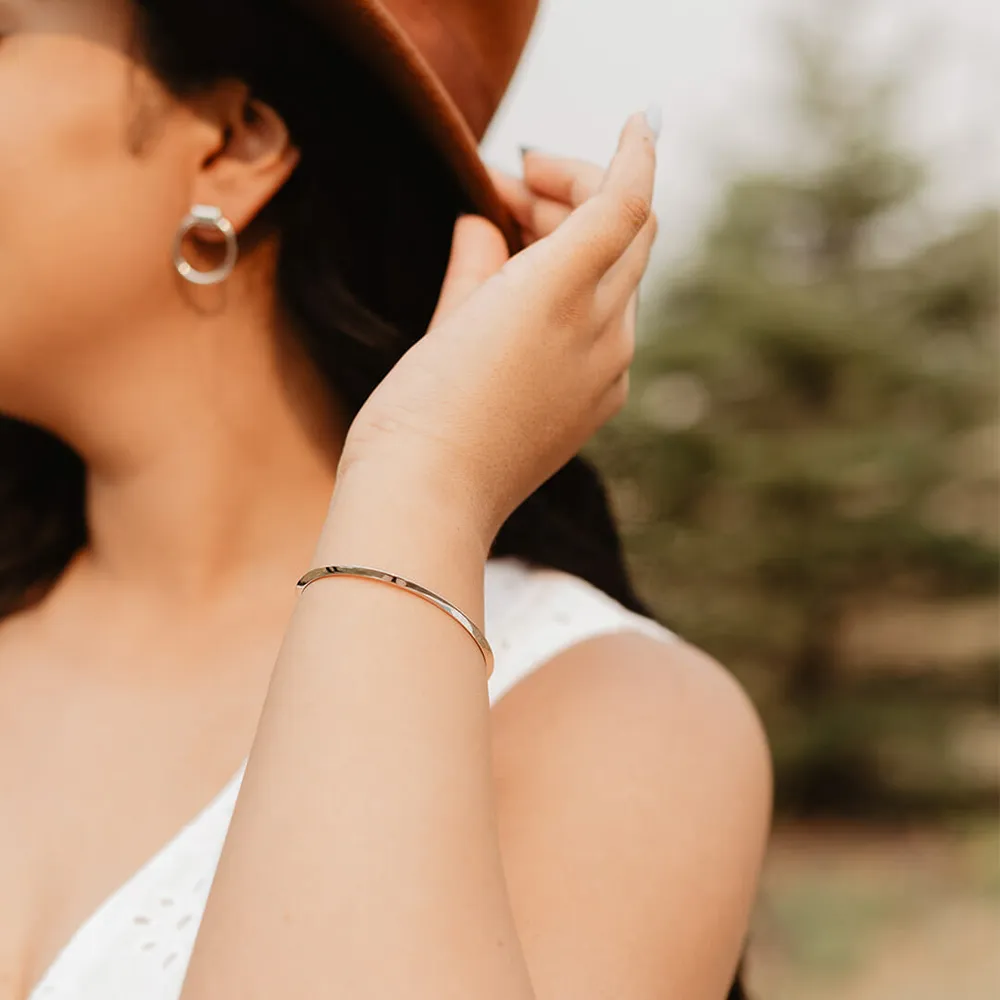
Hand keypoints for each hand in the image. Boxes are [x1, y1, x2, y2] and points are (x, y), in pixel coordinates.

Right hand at [337, 112, 658, 543]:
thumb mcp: (448, 319)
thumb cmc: (421, 410)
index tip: (635, 121)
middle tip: (510, 189)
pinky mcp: (599, 403)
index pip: (624, 202)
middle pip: (627, 232)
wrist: (430, 501)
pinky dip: (581, 293)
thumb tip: (487, 227)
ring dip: (579, 244)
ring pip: (620, 278)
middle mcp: (603, 330)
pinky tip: (527, 297)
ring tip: (507, 238)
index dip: (632, 153)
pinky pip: (608, 325)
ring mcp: (609, 371)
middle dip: (577, 194)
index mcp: (563, 293)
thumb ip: (480, 261)